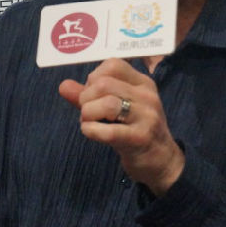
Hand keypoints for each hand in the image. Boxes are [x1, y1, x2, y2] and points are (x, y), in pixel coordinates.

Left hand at [59, 58, 184, 195]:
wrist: (162, 161)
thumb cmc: (135, 130)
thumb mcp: (117, 109)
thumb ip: (89, 95)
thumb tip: (63, 86)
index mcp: (142, 83)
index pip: (113, 64)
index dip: (94, 77)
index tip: (92, 93)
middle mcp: (147, 96)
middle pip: (103, 84)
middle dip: (86, 98)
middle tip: (87, 112)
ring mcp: (146, 117)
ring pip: (106, 104)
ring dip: (88, 114)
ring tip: (89, 122)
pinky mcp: (140, 138)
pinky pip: (108, 131)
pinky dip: (91, 130)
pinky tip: (91, 132)